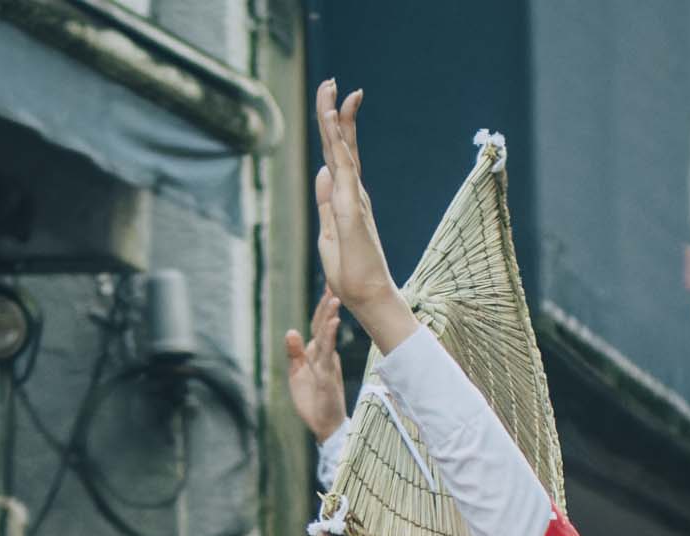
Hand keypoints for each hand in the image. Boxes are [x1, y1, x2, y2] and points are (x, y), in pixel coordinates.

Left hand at [283, 290, 349, 442]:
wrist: (324, 425)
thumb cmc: (313, 401)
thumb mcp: (297, 373)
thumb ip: (294, 353)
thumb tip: (291, 331)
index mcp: (317, 353)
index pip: (319, 326)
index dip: (322, 308)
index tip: (328, 288)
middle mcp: (325, 355)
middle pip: (324, 326)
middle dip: (328, 305)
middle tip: (335, 284)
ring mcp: (327, 364)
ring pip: (327, 336)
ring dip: (330, 317)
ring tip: (335, 299)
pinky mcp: (327, 375)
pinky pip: (328, 353)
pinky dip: (330, 337)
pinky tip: (333, 323)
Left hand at [311, 81, 419, 357]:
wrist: (367, 297)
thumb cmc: (350, 272)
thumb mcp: (329, 231)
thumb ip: (325, 201)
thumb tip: (322, 170)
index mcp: (347, 198)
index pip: (339, 155)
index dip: (336, 126)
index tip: (334, 100)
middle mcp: (354, 193)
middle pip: (342, 144)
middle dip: (337, 111)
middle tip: (334, 82)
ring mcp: (354, 199)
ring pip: (343, 150)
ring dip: (336, 118)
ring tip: (334, 89)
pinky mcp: (352, 209)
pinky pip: (344, 169)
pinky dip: (338, 143)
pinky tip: (333, 122)